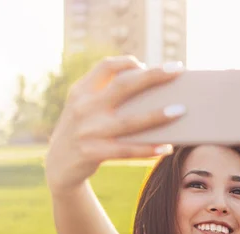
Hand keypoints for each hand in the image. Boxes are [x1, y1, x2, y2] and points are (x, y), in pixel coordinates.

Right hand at [45, 56, 184, 195]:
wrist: (58, 166)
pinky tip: (167, 148)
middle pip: (123, 86)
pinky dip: (148, 149)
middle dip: (153, 76)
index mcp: (81, 91)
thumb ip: (106, 96)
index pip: (106, 66)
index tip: (147, 64)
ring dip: (157, 115)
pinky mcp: (93, 153)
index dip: (128, 62)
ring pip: (130, 121)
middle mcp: (84, 108)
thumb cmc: (84, 131)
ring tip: (181, 110)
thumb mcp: (85, 109)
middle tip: (178, 70)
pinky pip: (127, 151)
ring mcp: (88, 131)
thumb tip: (153, 91)